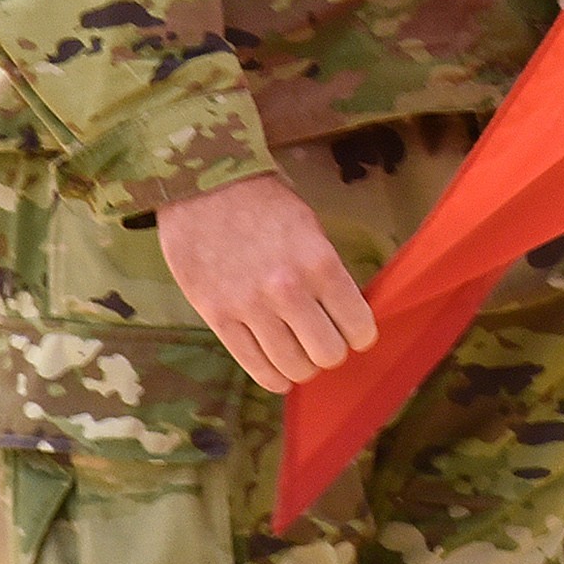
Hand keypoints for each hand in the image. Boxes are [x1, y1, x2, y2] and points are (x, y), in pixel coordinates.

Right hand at [154, 172, 377, 391]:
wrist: (202, 187)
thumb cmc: (262, 202)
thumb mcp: (310, 227)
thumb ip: (326, 271)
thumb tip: (344, 314)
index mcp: (319, 262)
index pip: (358, 324)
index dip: (361, 334)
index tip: (356, 333)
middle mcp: (287, 290)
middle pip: (328, 354)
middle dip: (333, 352)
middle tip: (326, 342)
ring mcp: (249, 307)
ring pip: (293, 367)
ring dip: (303, 366)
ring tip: (301, 355)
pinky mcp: (217, 317)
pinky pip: (253, 365)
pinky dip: (273, 377)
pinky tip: (279, 373)